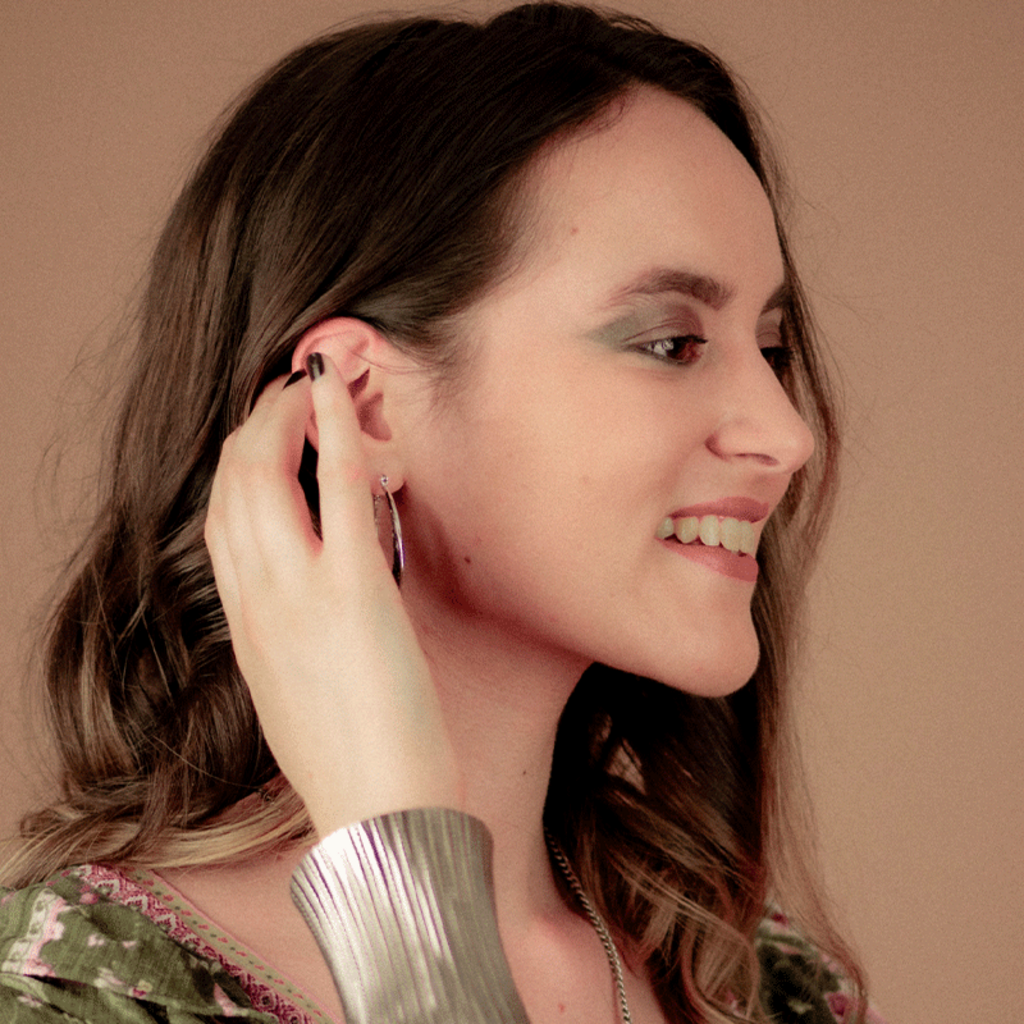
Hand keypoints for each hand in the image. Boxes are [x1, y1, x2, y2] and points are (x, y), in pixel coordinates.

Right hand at [204, 355, 461, 836]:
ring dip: (288, 413)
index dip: (241, 462)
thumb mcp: (296, 687)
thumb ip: (292, 628)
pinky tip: (337, 391)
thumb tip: (319, 581)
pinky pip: (334, 487)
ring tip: (317, 385)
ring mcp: (299, 593)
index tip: (271, 433)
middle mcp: (258, 600)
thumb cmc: (352, 758)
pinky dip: (333, 428)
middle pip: (231, 482)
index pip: (220, 519)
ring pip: (264, 472)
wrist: (380, 814)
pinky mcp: (354, 591)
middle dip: (258, 423)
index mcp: (245, 623)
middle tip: (296, 394)